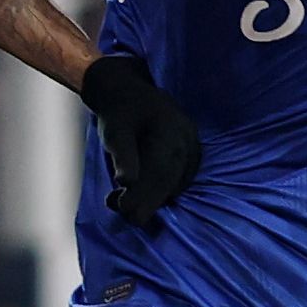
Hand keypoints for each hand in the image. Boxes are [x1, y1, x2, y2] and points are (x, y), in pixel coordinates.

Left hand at [79, 56, 201, 224]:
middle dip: (148, 201)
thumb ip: (122, 156)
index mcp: (169, 131)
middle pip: (170, 180)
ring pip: (177, 179)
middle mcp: (186, 138)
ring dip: (155, 196)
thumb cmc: (119, 113)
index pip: (159, 173)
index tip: (124, 210)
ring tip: (128, 203)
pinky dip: (165, 187)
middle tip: (126, 214)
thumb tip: (126, 183)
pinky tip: (146, 193)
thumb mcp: (114, 133)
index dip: (143, 196)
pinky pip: (182, 175)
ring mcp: (192, 143)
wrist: (127, 91)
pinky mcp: (192, 149)